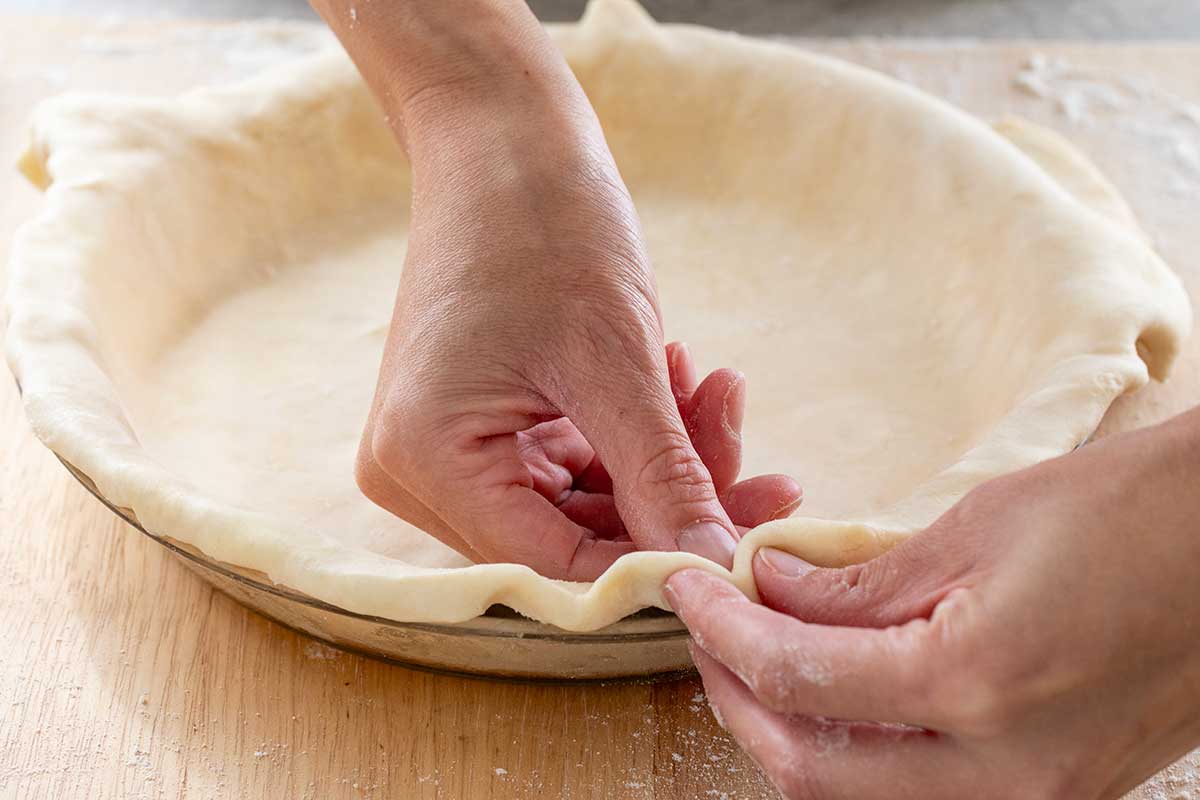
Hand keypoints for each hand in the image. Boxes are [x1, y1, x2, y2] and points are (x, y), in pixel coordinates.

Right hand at [312, 0, 801, 577]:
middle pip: (572, 540)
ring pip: (584, 507)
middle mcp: (419, 472)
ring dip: (663, 466)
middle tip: (767, 477)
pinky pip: (575, 468)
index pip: (552, 566)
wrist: (503, 140)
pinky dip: (635, 440)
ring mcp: (449, 450)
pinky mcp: (483, 427)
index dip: (653, 568)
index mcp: (423, 460)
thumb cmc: (544, 227)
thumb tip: (717, 568)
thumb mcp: (617, 361)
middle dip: (673, 506)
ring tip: (719, 395)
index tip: (743, 557)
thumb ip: (666, 476)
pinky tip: (684, 384)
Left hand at [666, 410, 1199, 798]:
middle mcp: (1007, 772)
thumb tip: (772, 587)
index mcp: (979, 685)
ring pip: (861, 794)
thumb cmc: (1129, 511)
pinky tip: (837, 689)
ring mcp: (1038, 798)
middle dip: (739, 700)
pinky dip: (859, 746)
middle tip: (709, 634)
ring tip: (756, 659)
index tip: (688, 589)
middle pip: (813, 770)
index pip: (799, 677)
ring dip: (792, 731)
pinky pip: (922, 790)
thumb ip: (859, 581)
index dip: (723, 630)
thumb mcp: (975, 527)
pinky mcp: (1058, 794)